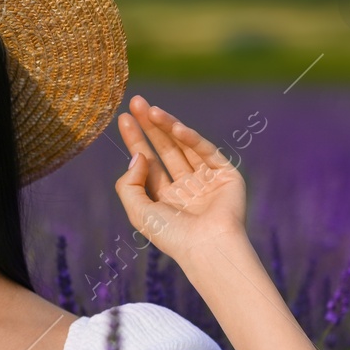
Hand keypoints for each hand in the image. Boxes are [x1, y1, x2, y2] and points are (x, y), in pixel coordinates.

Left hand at [113, 95, 246, 263]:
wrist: (207, 247)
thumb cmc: (171, 235)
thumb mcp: (138, 211)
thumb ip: (129, 183)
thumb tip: (138, 155)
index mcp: (164, 198)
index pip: (148, 162)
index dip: (136, 140)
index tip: (124, 118)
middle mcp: (185, 187)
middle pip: (164, 149)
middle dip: (150, 126)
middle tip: (136, 102)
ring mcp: (206, 180)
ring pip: (183, 146)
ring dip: (167, 127)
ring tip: (150, 110)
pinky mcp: (226, 175)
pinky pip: (205, 151)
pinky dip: (190, 138)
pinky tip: (175, 127)